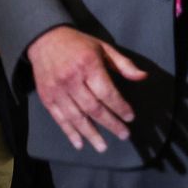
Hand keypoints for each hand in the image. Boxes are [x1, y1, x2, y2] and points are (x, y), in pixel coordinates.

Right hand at [26, 25, 147, 152]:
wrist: (44, 40)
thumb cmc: (79, 44)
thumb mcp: (103, 48)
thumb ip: (123, 64)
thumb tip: (143, 77)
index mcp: (88, 66)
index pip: (107, 92)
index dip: (120, 107)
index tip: (130, 117)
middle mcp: (72, 80)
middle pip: (93, 108)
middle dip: (110, 124)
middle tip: (124, 135)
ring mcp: (57, 90)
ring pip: (76, 117)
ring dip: (91, 134)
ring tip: (103, 147)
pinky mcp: (47, 97)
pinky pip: (59, 118)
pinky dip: (69, 133)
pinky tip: (80, 144)